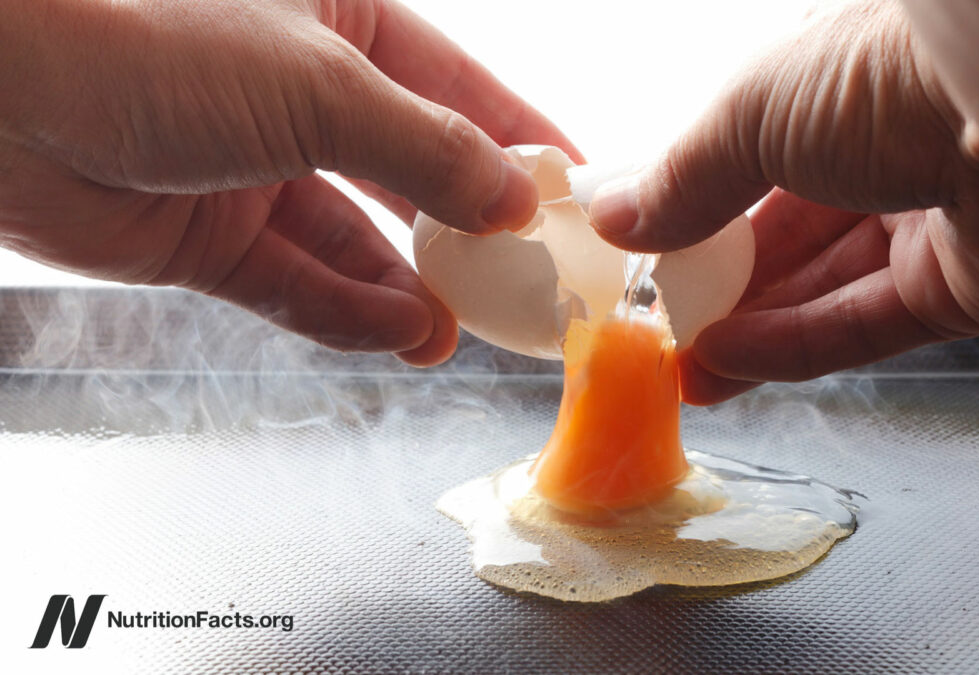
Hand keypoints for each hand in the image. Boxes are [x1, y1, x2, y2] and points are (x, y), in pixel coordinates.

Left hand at [0, 0, 577, 364]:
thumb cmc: (147, 33)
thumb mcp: (321, 84)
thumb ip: (425, 149)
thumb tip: (512, 199)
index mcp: (342, 22)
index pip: (458, 90)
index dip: (519, 143)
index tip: (574, 194)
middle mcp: (302, 97)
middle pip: (411, 175)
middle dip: (466, 231)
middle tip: (526, 280)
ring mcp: (255, 171)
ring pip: (357, 243)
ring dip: (411, 287)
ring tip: (462, 327)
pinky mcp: (208, 239)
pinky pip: (297, 284)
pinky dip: (349, 311)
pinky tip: (401, 333)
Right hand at [588, 0, 978, 403]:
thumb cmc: (884, 79)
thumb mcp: (751, 118)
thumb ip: (684, 179)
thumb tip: (615, 219)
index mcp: (845, 97)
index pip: (761, 170)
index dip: (703, 219)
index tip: (651, 262)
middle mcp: (895, 159)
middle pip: (794, 243)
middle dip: (724, 291)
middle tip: (661, 331)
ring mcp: (936, 228)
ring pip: (825, 294)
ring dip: (749, 332)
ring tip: (682, 366)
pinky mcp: (967, 294)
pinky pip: (864, 328)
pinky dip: (792, 347)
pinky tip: (725, 363)